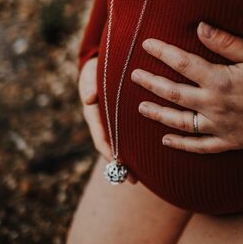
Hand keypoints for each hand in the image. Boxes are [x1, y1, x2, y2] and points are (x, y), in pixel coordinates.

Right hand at [79, 57, 137, 182]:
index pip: (100, 137)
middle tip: (134, 180)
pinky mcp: (124, 119)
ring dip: (131, 160)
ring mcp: (113, 122)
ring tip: (144, 176)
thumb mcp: (90, 74)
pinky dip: (137, 146)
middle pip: (113, 147)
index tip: (118, 165)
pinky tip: (152, 153)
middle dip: (122, 165)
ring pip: (122, 144)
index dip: (109, 152)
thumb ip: (90, 84)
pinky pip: (130, 135)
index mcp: (94, 114)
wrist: (103, 63)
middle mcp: (104, 121)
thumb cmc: (96, 68)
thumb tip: (89, 98)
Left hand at [130, 22, 242, 153]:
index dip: (162, 52)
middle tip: (133, 75)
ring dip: (158, 114)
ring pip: (180, 122)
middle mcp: (213, 105)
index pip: (182, 63)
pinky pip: (199, 147)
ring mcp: (219, 126)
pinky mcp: (228, 142)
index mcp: (219, 80)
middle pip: (173, 93)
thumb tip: (200, 27)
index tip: (146, 44)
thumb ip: (226, 42)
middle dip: (151, 83)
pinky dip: (181, 145)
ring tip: (140, 107)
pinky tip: (165, 141)